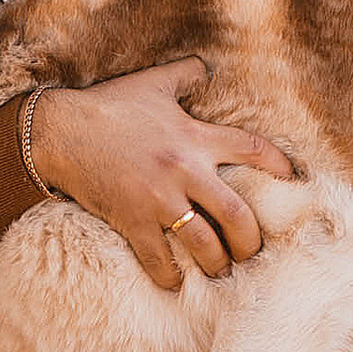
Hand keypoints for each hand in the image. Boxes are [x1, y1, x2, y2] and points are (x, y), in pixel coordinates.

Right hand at [33, 62, 298, 291]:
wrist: (60, 131)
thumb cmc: (107, 106)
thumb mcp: (151, 83)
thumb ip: (184, 75)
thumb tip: (205, 67)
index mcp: (195, 136)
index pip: (252, 149)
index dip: (278, 167)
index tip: (292, 182)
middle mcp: (185, 170)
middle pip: (236, 214)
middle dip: (251, 239)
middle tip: (252, 252)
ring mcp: (159, 199)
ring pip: (204, 243)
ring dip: (218, 264)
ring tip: (221, 272)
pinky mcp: (133, 220)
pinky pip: (159, 259)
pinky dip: (170, 277)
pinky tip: (175, 284)